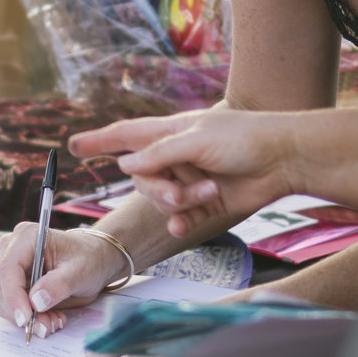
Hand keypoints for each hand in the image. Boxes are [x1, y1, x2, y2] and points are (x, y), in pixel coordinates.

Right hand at [0, 224, 129, 338]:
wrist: (93, 261)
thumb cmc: (88, 259)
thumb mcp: (80, 272)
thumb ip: (58, 285)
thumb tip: (35, 302)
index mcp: (27, 237)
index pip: (8, 268)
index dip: (13, 296)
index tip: (26, 318)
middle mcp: (12, 249)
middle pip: (1, 286)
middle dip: (22, 311)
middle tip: (47, 325)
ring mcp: (10, 267)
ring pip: (2, 300)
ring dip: (25, 317)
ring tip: (53, 320)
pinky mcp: (12, 283)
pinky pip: (9, 306)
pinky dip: (27, 317)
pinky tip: (49, 316)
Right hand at [72, 108, 299, 242]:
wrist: (284, 159)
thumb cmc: (243, 138)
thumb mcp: (197, 140)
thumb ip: (159, 155)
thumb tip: (125, 167)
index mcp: (169, 133)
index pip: (125, 136)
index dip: (99, 141)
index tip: (73, 146)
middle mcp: (174, 157)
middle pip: (142, 179)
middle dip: (157, 188)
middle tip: (177, 193)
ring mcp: (188, 181)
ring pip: (161, 200)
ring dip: (179, 201)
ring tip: (206, 192)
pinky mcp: (203, 203)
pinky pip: (179, 217)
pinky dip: (181, 220)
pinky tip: (184, 223)